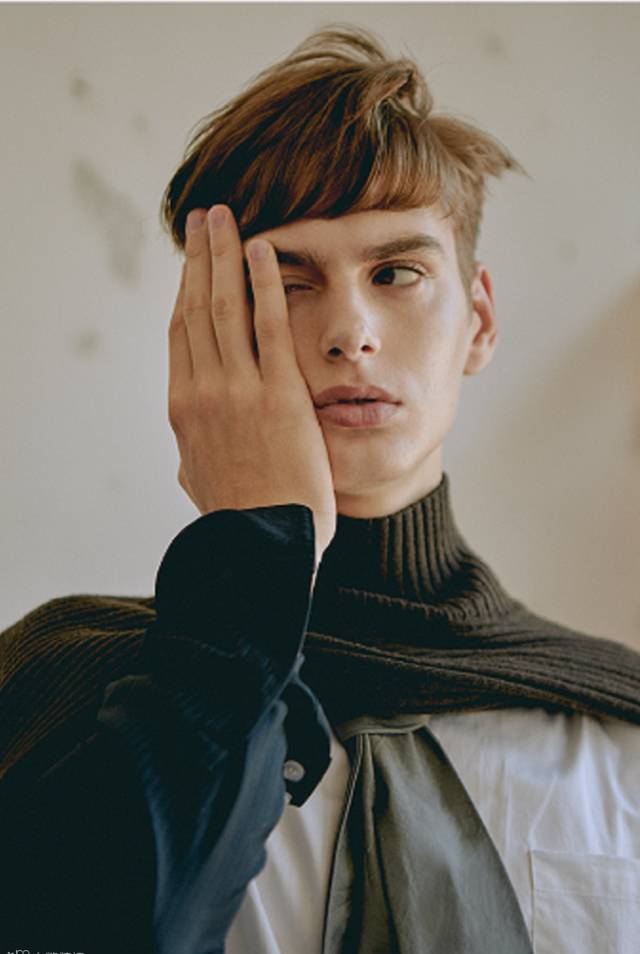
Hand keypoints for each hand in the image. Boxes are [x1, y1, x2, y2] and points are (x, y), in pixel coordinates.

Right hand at [168, 205, 336, 570]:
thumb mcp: (200, 484)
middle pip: (194, 308)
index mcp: (183, 410)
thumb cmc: (239, 523)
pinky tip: (264, 248)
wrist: (263, 549)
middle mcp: (202, 391)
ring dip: (224, 254)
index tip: (191, 262)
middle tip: (204, 217)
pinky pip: (269, 324)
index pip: (180, 335)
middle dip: (199, 257)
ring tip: (226, 216)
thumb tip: (189, 451)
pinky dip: (264, 282)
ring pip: (223, 306)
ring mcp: (237, 390)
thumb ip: (193, 456)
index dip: (183, 291)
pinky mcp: (278, 393)